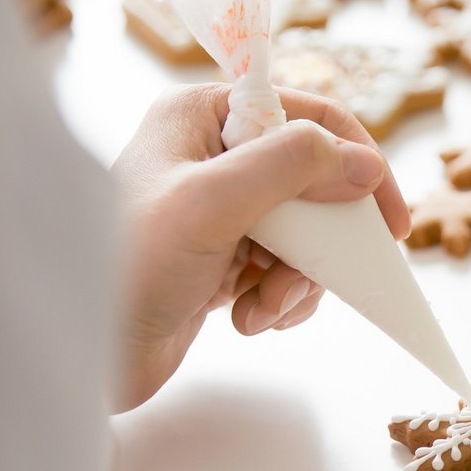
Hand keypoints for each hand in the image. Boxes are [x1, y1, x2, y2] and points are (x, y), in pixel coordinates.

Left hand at [111, 84, 408, 411]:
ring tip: (260, 309)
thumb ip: (290, 168)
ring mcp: (218, 210)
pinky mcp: (220, 259)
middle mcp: (211, 154)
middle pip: (314, 183)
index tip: (389, 222)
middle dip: (319, 242)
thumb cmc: (127, 269)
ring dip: (297, 280)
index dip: (359, 163)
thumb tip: (364, 163)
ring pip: (306, 235)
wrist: (81, 354)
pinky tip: (247, 319)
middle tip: (310, 281)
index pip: (309, 117)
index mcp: (201, 115)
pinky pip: (285, 270)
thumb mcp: (210, 203)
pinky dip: (279, 299)